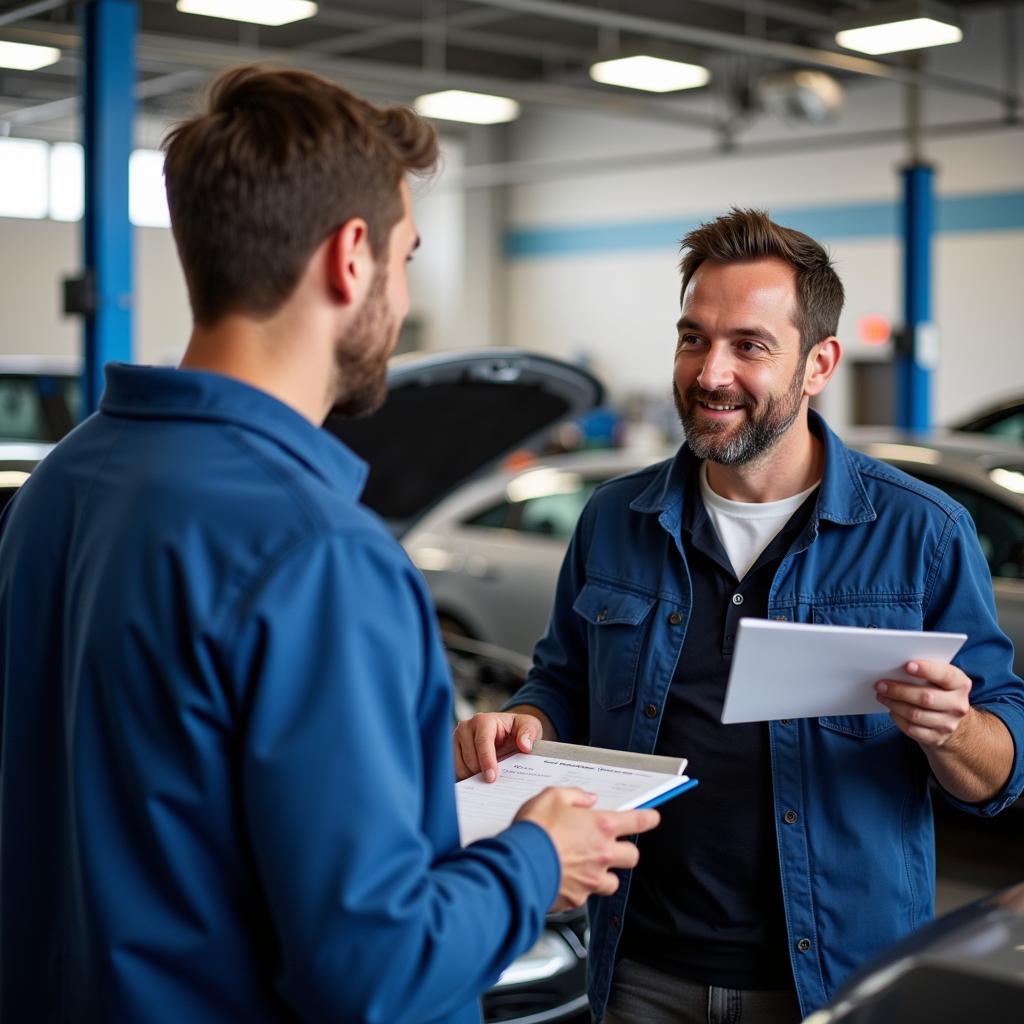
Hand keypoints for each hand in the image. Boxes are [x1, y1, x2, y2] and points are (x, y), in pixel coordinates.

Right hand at [453, 711, 542, 781]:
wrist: (506, 731)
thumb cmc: (516, 729)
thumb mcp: (529, 726)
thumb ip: (529, 733)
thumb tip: (524, 745)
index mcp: (484, 720)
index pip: (482, 742)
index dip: (487, 761)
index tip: (492, 777)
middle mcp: (466, 727)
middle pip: (470, 757)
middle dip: (481, 772)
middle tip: (494, 780)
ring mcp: (456, 739)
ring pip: (460, 766)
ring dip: (473, 776)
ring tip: (486, 777)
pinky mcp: (452, 751)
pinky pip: (454, 770)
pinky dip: (465, 778)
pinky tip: (477, 779)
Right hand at [514, 787, 659, 909]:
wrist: (518, 865)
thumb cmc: (535, 830)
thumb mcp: (552, 796)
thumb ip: (574, 795)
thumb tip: (586, 799)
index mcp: (601, 826)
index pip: (636, 822)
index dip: (648, 819)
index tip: (652, 818)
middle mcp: (602, 854)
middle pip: (632, 856)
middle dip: (625, 851)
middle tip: (612, 845)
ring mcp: (592, 880)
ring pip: (613, 881)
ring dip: (606, 874)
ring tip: (589, 867)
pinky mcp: (578, 899)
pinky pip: (587, 895)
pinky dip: (581, 888)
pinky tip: (566, 878)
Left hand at [875, 659, 971, 748]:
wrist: (949, 719)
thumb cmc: (937, 690)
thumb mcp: (938, 678)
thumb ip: (924, 671)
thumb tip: (895, 667)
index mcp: (961, 684)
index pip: (946, 676)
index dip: (927, 670)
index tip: (907, 666)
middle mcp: (958, 705)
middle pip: (926, 698)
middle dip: (900, 691)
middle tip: (880, 685)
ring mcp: (949, 724)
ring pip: (916, 714)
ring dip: (894, 704)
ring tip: (881, 695)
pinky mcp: (937, 738)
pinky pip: (912, 729)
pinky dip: (898, 718)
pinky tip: (891, 710)